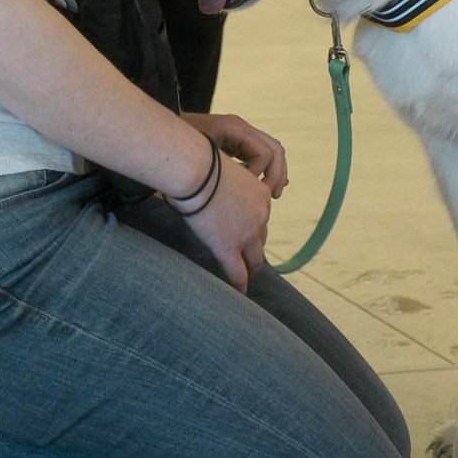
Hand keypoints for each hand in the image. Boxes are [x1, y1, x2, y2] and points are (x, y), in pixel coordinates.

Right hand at [178, 152, 273, 291]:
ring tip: (246, 276)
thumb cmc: (202, 164)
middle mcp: (260, 215)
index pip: (261, 216)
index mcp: (261, 194)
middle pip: (261, 239)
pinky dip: (240, 284)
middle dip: (255, 249)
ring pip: (254, 259)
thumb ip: (227, 183)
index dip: (253, 226)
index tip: (248, 233)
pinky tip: (240, 292)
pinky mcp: (228, 247)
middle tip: (250, 258)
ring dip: (251, 268)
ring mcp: (246, 234)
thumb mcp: (225, 170)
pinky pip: (238, 272)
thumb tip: (216, 185)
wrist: (196, 171)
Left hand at [185, 112, 288, 196]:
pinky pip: (259, 155)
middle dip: (277, 174)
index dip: (260, 174)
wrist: (160, 136)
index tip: (246, 191)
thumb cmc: (175, 145)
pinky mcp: (235, 143)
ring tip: (272, 195)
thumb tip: (243, 190)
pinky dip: (266, 170)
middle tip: (272, 197)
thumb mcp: (198, 156)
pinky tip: (265, 187)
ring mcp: (239, 135)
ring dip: (275, 173)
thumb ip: (220, 169)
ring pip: (271, 152)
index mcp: (235, 128)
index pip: (264, 152)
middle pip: (275, 149)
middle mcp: (241, 129)